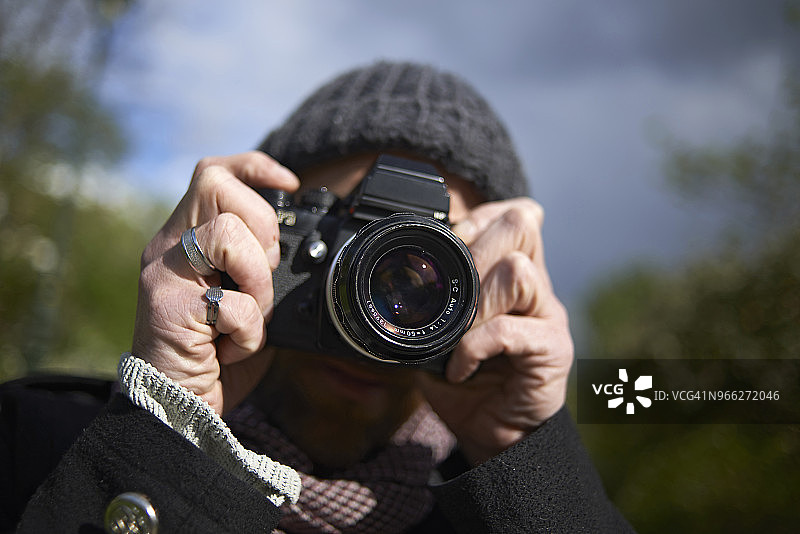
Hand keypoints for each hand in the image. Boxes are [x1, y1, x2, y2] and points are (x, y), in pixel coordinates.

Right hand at [132, 152, 298, 414]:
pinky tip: (233, 349)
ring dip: (257, 282)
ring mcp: (164, 276)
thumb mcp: (245, 302)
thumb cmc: (215, 357)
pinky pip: (230, 302)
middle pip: (214, 185)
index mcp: (186, 241)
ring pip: (224, 234)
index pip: (212, 174)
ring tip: (250, 316)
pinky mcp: (167, 308)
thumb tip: (293, 251)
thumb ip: (259, 270)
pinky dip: (248, 331)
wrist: (178, 408)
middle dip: (261, 226)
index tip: (289, 183)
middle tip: (262, 273)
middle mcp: (167, 249)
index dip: (253, 166)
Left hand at [418, 198, 573, 464]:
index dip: (479, 217)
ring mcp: (548, 315)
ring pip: (517, 271)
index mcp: (514, 274)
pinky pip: (507, 330)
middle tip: (451, 287)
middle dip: (474, 248)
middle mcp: (536, 287)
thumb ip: (432, 303)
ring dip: (474, 301)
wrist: (495, 434)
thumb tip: (398, 278)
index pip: (512, 215)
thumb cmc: (467, 381)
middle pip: (520, 225)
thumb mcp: (440, 334)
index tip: (449, 243)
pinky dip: (473, 347)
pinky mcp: (551, 350)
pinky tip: (459, 367)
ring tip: (456, 333)